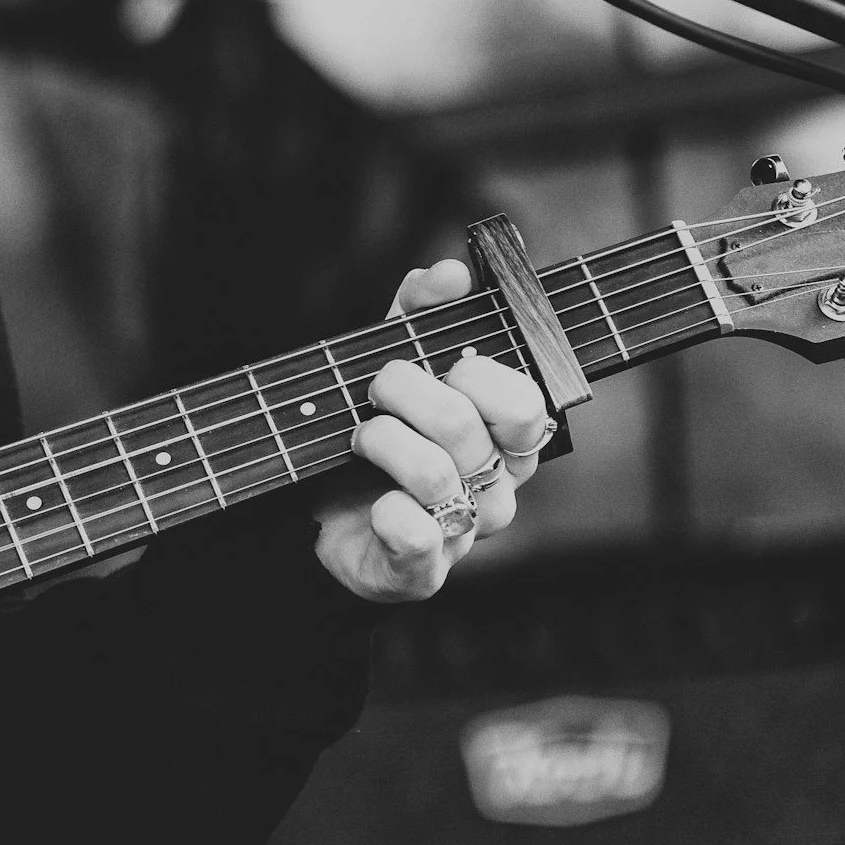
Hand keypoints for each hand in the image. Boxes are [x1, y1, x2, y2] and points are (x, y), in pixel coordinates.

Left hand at [312, 258, 552, 602]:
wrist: (321, 514)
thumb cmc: (379, 432)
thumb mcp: (395, 360)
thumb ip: (421, 310)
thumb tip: (449, 272)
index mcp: (508, 436)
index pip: (523, 401)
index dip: (474, 374)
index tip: (438, 365)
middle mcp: (500, 486)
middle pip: (465, 426)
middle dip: (404, 393)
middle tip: (377, 393)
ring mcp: (465, 532)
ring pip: (432, 474)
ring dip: (378, 442)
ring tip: (359, 439)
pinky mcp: (424, 572)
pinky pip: (415, 536)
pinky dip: (385, 512)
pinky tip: (372, 504)